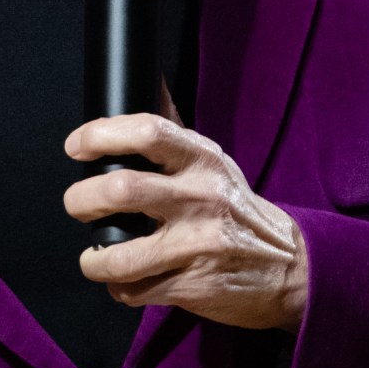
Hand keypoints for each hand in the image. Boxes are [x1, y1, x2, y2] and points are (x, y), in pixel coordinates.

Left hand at [62, 113, 310, 331]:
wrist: (292, 267)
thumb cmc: (236, 209)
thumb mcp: (213, 162)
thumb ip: (173, 131)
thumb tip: (146, 78)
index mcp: (202, 160)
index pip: (147, 132)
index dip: (100, 134)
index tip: (76, 147)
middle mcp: (200, 198)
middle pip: (120, 190)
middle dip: (80, 199)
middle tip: (77, 205)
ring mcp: (197, 245)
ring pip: (120, 254)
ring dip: (93, 258)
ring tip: (94, 255)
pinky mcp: (193, 286)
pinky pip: (134, 289)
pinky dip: (118, 287)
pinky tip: (124, 279)